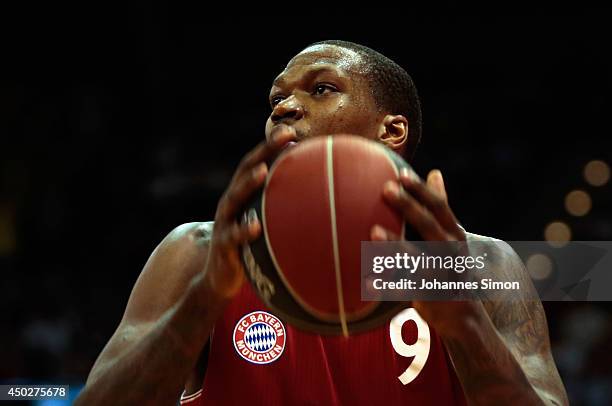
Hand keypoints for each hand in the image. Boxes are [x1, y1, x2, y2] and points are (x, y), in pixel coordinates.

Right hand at [204, 125, 296, 297]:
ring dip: (248, 183)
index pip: (258, 163)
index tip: (291, 130)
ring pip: (235, 198)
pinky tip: (255, 227)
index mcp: (244, 195)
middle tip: (285, 135)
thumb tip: (321, 203)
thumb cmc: (251, 248)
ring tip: (263, 172)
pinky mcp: (222, 245)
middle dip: (265, 151)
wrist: (221, 279)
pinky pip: (233, 236)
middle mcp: (232, 202)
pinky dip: (243, 230)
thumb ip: (283, 212)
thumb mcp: (265, 227)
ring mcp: (225, 222)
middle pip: (246, 170)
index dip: (272, 145)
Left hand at [371, 169, 481, 336]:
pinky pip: (405, 291)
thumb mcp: (451, 235)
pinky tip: (367, 281)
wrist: (464, 313)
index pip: (439, 207)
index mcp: (454, 234)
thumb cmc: (449, 264)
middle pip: (429, 225)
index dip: (421, 190)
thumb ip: (441, 207)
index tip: (401, 174)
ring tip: (373, 231)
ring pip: (417, 259)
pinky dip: (386, 287)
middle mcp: (450, 252)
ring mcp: (440, 275)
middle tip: (386, 189)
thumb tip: (434, 173)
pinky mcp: (429, 296)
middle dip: (408, 207)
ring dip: (395, 245)